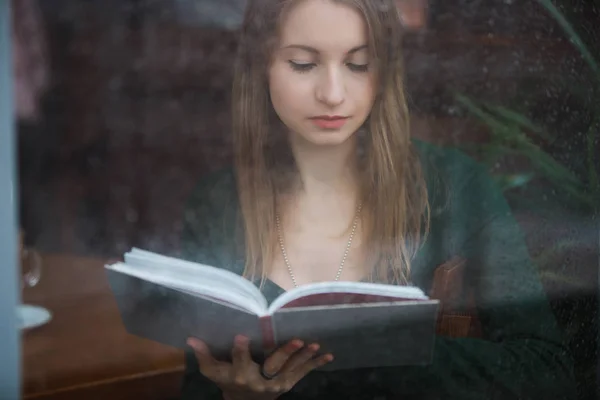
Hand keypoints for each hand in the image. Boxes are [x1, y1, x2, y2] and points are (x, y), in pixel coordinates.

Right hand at [187, 335, 332, 399]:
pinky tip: (328, 355)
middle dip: (285, 353)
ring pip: (292, 369)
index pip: (239, 361)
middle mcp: (260, 381)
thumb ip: (203, 356)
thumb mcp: (212, 371)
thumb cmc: (227, 382)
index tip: (241, 335)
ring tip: (315, 344)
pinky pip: (303, 374)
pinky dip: (315, 364)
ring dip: (305, 357)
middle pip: (273, 366)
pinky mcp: (288, 384)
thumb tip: (190, 338)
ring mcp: (277, 385)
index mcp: (240, 376)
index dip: (240, 349)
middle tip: (297, 340)